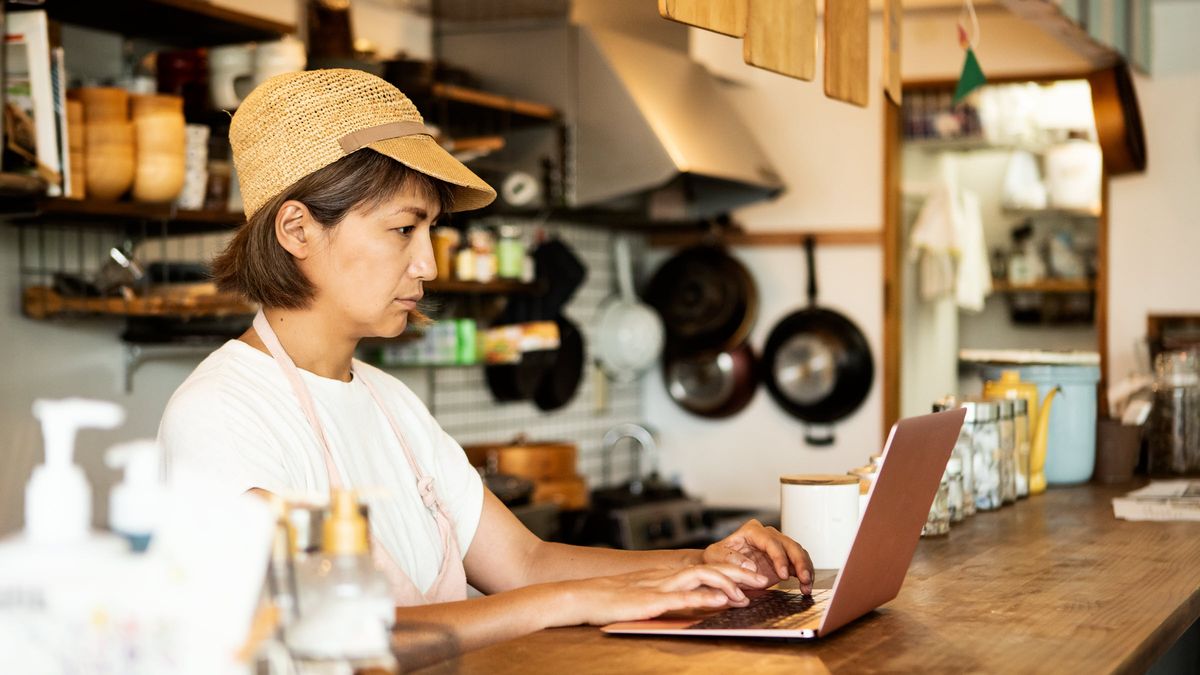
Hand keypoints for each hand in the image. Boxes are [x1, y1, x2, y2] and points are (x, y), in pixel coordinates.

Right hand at [560, 563, 767, 626]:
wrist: (579, 597)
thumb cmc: (606, 600)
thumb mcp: (641, 596)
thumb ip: (666, 598)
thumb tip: (693, 604)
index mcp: (664, 574)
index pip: (705, 566)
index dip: (730, 570)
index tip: (751, 577)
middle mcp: (665, 576)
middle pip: (711, 567)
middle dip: (739, 572)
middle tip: (762, 581)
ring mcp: (658, 586)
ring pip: (702, 575)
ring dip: (729, 582)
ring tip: (748, 592)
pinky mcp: (650, 600)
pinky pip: (682, 596)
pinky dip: (704, 596)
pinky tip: (720, 600)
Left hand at [702, 519, 813, 593]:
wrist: (721, 567)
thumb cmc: (717, 559)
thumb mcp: (714, 557)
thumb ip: (729, 559)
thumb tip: (750, 565)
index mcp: (751, 531)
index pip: (771, 542)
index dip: (779, 557)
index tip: (783, 574)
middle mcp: (767, 535)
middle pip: (790, 545)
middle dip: (799, 562)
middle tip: (804, 579)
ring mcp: (778, 547)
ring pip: (799, 553)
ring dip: (806, 568)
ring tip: (807, 585)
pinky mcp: (784, 560)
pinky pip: (800, 564)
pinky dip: (805, 575)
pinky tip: (806, 587)